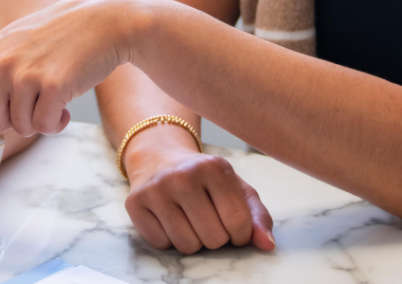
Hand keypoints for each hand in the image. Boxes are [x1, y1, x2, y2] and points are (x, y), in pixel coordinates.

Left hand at [0, 0, 146, 136]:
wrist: (106, 21)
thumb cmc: (61, 36)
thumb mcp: (16, 44)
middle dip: (10, 123)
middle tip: (33, 100)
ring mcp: (23, 74)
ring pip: (17, 127)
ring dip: (37, 120)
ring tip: (52, 92)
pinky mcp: (50, 87)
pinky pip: (44, 127)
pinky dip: (57, 122)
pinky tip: (67, 99)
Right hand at [122, 133, 273, 253]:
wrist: (159, 156)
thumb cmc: (204, 178)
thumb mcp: (235, 187)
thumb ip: (257, 216)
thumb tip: (266, 245)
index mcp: (214, 167)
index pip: (239, 225)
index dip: (239, 233)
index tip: (230, 220)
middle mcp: (183, 175)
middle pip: (213, 239)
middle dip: (215, 236)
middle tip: (206, 215)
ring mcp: (156, 188)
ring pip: (187, 246)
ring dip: (192, 239)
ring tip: (187, 216)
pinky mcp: (134, 202)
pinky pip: (161, 244)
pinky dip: (167, 237)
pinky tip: (167, 215)